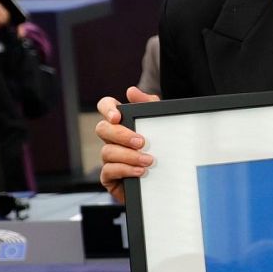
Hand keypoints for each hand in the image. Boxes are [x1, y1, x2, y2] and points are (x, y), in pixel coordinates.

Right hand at [95, 87, 161, 201]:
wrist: (170, 180)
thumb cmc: (163, 149)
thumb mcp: (161, 125)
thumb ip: (149, 106)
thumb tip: (131, 91)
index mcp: (122, 123)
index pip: (106, 107)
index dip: (107, 108)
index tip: (117, 117)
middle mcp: (112, 139)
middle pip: (102, 129)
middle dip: (121, 135)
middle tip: (141, 142)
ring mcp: (109, 158)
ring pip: (107, 151)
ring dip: (129, 156)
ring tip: (149, 160)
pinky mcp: (110, 177)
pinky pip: (109, 171)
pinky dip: (125, 170)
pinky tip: (141, 171)